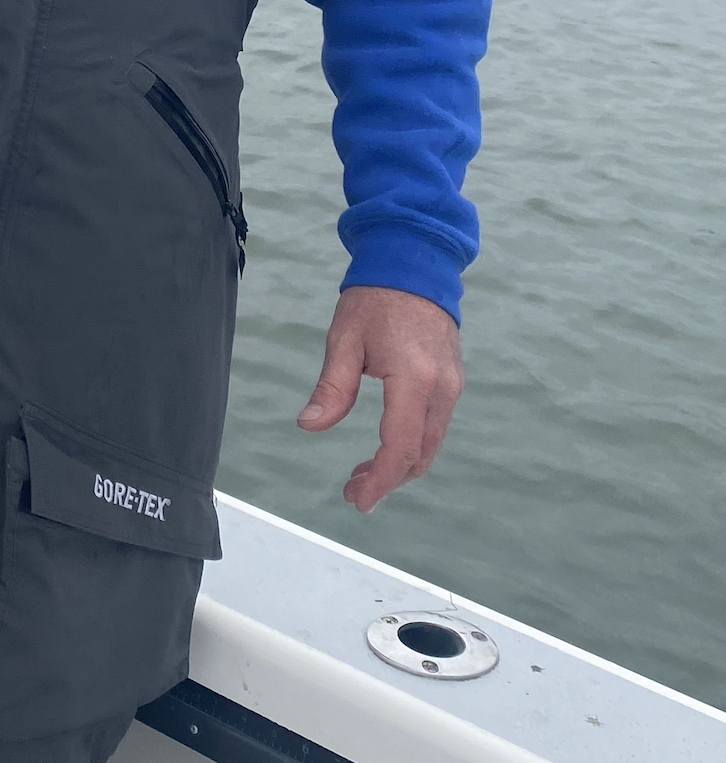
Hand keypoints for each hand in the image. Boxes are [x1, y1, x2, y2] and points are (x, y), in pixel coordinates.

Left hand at [296, 285, 462, 512]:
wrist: (413, 263)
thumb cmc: (374, 298)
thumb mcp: (344, 341)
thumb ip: (332, 388)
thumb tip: (309, 426)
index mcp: (414, 379)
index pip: (401, 446)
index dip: (381, 480)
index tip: (358, 499)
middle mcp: (442, 387)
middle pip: (421, 453)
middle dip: (388, 480)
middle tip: (353, 491)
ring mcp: (452, 384)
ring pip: (431, 443)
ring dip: (400, 465)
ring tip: (363, 474)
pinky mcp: (452, 379)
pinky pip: (435, 425)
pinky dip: (412, 444)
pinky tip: (385, 447)